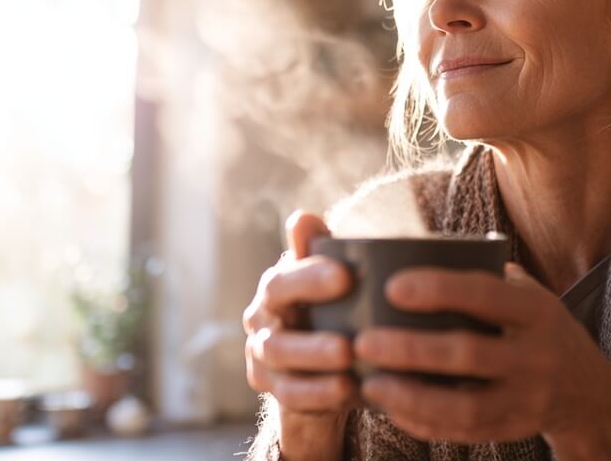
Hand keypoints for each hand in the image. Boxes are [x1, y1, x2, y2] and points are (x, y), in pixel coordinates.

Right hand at [242, 211, 355, 460]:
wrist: (326, 362)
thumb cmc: (334, 308)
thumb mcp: (333, 281)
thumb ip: (318, 251)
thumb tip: (303, 217)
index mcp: (276, 289)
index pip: (282, 282)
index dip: (309, 279)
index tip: (347, 276)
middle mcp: (261, 320)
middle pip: (276, 329)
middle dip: (311, 333)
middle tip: (349, 341)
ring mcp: (262, 357)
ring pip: (279, 359)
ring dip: (313, 361)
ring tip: (349, 363)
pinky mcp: (271, 389)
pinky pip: (289, 394)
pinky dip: (317, 392)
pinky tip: (347, 389)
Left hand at [353, 263, 610, 459]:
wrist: (590, 391)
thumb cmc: (538, 328)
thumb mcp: (528, 296)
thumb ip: (484, 277)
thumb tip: (413, 249)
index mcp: (537, 311)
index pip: (486, 296)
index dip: (440, 289)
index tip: (393, 287)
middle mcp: (537, 356)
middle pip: (469, 354)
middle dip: (411, 349)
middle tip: (364, 340)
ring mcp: (527, 400)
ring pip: (465, 406)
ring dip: (412, 395)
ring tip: (371, 382)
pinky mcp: (514, 430)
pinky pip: (464, 432)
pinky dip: (425, 422)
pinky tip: (392, 407)